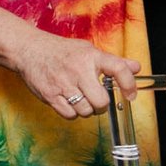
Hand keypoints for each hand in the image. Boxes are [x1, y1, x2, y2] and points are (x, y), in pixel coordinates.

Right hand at [0, 9, 142, 118]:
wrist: (28, 50)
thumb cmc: (61, 51)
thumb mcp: (88, 50)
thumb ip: (112, 62)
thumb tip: (136, 67)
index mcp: (91, 56)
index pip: (119, 69)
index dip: (129, 85)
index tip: (130, 95)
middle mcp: (78, 70)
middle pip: (101, 101)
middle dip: (101, 104)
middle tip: (96, 98)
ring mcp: (63, 84)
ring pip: (86, 111)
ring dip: (86, 109)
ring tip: (79, 98)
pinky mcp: (50, 95)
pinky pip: (70, 115)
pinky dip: (72, 113)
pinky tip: (68, 101)